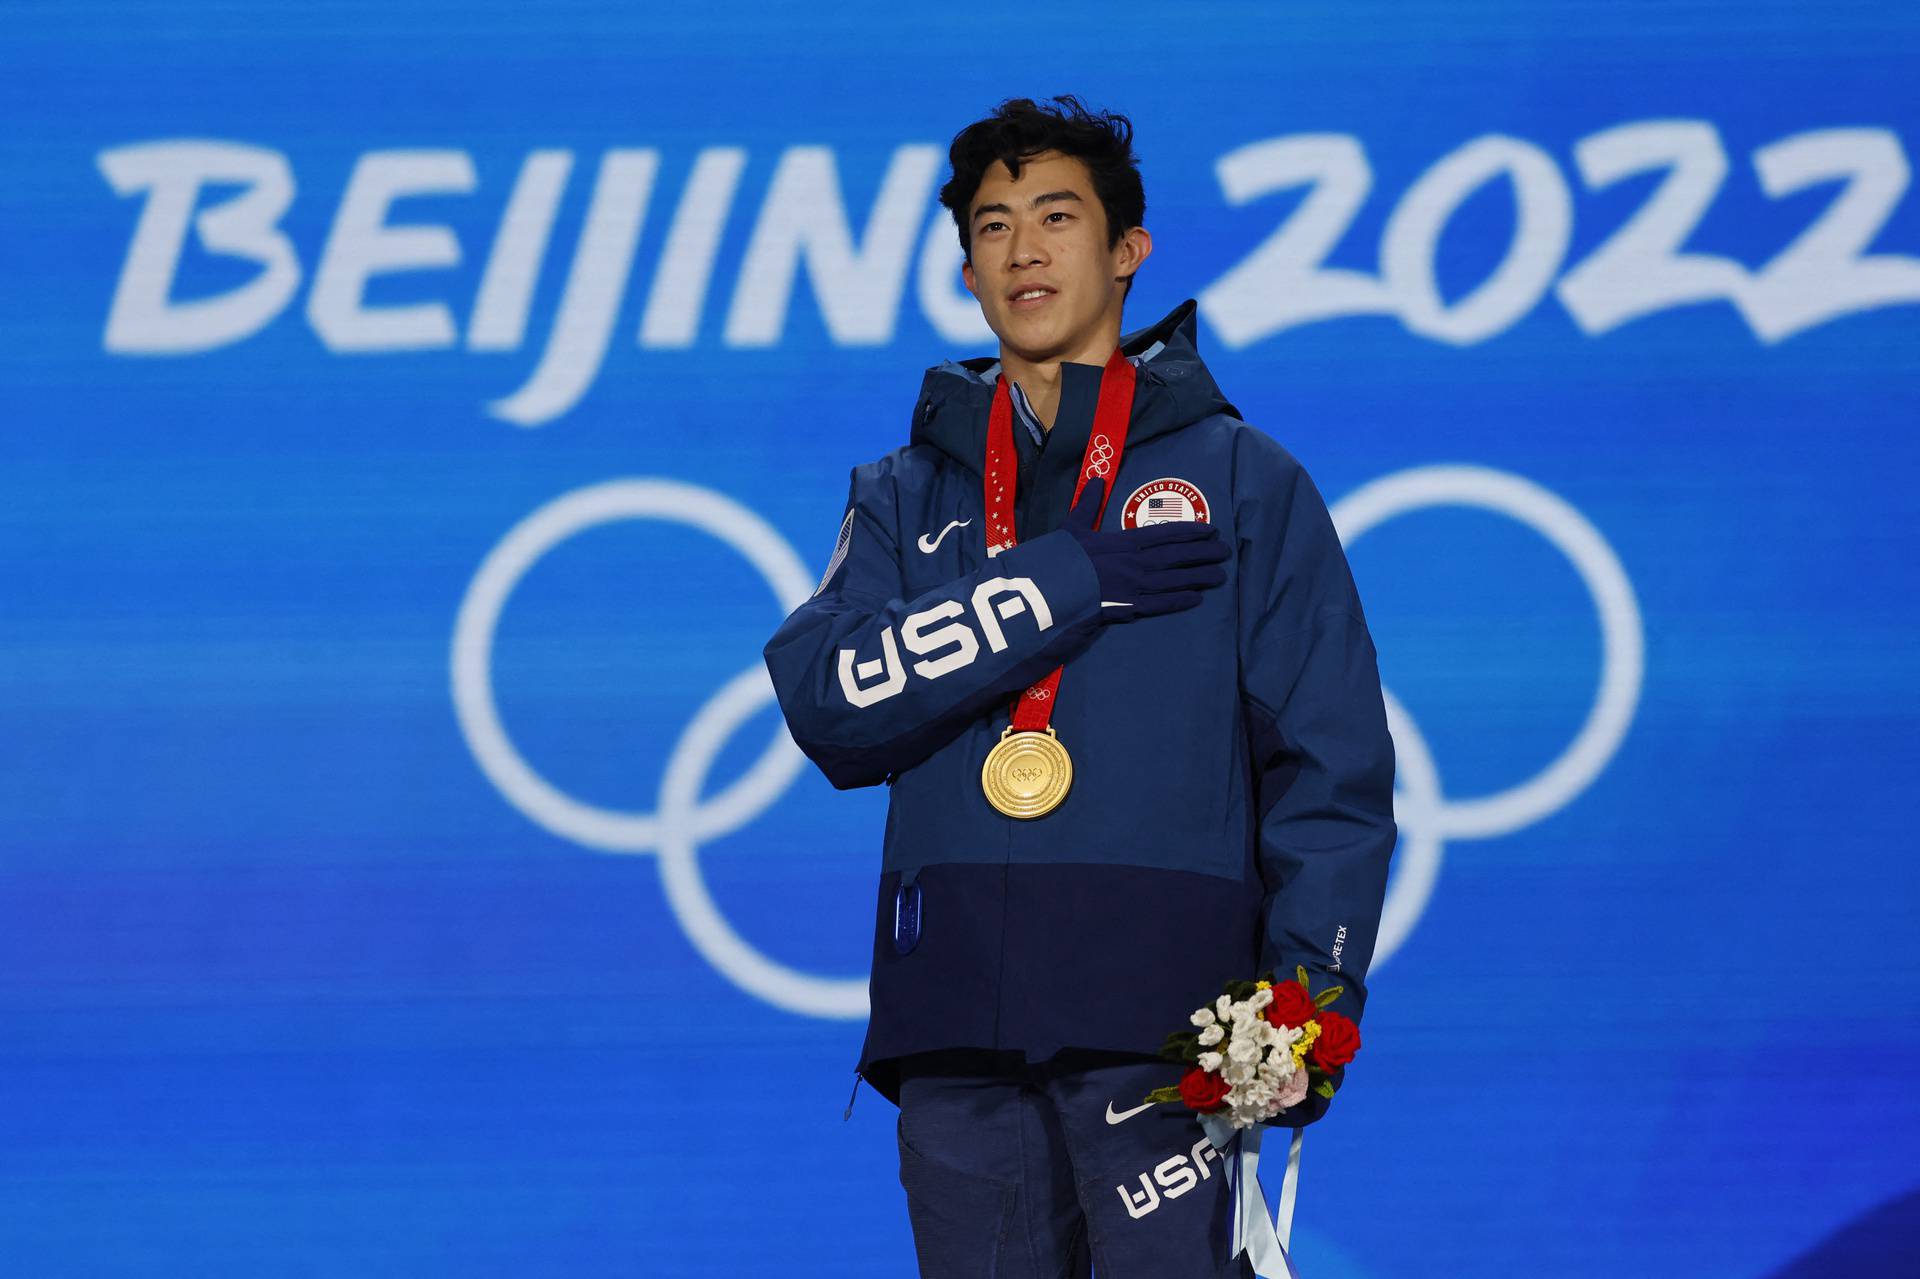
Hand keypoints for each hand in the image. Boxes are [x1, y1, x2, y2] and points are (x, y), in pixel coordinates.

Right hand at [1060, 475, 1229, 621]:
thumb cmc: (1060, 557)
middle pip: (1177, 557)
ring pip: (1174, 580)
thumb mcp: (1073, 526)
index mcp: (1124, 541)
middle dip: (1203, 554)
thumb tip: (1095, 478)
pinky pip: (1160, 604)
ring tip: (1219, 576)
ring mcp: (1134, 586)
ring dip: (1199, 577)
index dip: (1190, 532)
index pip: (1165, 533)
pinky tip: (1196, 599)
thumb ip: (1088, 504)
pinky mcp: (1128, 608)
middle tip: (1225, 552)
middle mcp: (1135, 563)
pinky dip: (1179, 601)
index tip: (1210, 530)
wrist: (1048, 589)